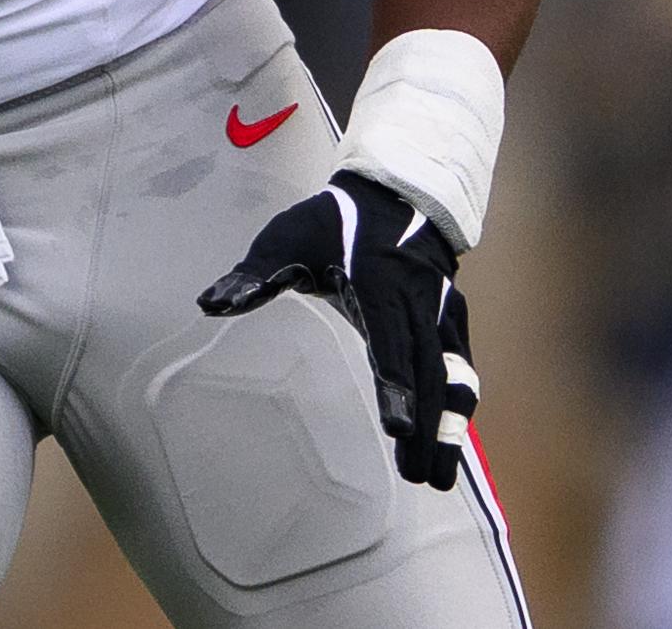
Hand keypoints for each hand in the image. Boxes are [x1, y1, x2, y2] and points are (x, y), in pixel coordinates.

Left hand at [199, 169, 478, 487]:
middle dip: (425, 426)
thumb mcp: (289, 237)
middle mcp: (419, 303)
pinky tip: (450, 443)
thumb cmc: (336, 221)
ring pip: (452, 374)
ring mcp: (442, 312)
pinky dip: (457, 406)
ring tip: (440, 476)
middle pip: (427, 372)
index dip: (395, 385)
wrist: (399, 194)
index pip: (389, 342)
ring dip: (448, 426)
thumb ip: (254, 273)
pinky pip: (460, 366)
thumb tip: (211, 303)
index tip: (397, 428)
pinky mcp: (452, 320)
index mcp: (379, 284)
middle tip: (420, 477)